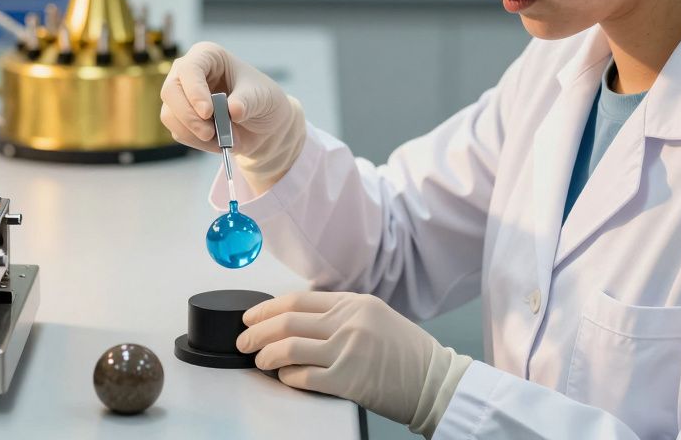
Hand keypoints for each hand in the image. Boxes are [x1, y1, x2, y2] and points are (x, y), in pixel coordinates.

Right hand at [160, 42, 306, 191]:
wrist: (263, 125)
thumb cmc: (262, 100)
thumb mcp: (263, 97)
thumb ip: (248, 102)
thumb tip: (233, 110)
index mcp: (208, 56)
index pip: (189, 69)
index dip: (194, 91)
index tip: (208, 112)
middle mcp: (188, 73)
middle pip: (170, 91)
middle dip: (188, 116)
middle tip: (209, 133)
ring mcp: (181, 96)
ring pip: (169, 114)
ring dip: (193, 132)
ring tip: (221, 138)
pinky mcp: (180, 118)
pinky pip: (179, 132)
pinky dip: (197, 142)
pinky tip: (218, 141)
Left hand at [238, 291, 471, 435]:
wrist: (437, 381)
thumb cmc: (408, 353)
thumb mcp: (376, 317)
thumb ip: (341, 314)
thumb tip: (296, 320)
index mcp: (354, 303)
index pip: (297, 300)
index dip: (267, 308)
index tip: (251, 317)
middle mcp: (349, 322)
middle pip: (286, 322)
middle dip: (256, 332)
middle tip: (244, 341)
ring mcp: (347, 350)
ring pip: (289, 348)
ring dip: (266, 356)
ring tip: (259, 361)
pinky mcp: (348, 380)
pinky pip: (304, 377)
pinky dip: (287, 378)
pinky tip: (284, 378)